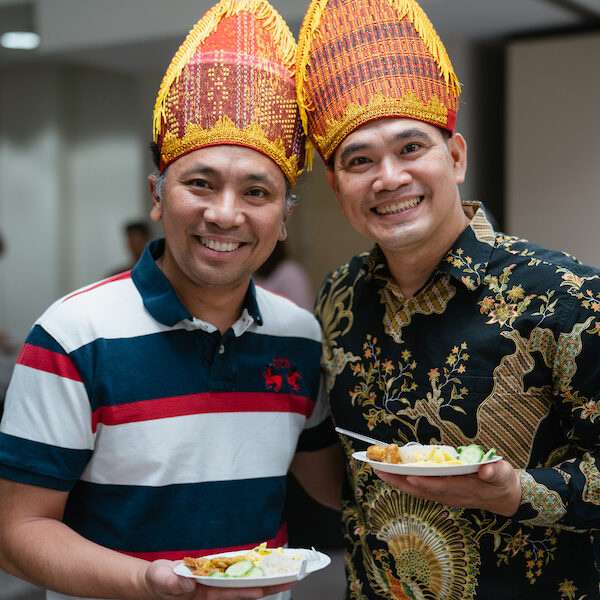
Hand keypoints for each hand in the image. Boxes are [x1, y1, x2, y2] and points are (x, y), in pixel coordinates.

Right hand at [142, 559, 293, 599]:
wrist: (154, 581)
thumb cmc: (157, 582)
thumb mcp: (159, 580)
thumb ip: (170, 582)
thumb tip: (185, 584)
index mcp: (202, 594)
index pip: (227, 594)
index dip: (244, 591)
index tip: (261, 587)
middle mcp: (213, 591)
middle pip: (244, 590)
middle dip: (266, 586)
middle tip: (289, 579)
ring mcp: (216, 584)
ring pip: (245, 583)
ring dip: (265, 579)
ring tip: (286, 573)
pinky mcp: (217, 576)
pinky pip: (238, 574)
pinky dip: (252, 570)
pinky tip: (265, 567)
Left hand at [375, 460, 521, 516]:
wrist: (503, 496)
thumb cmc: (501, 481)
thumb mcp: (502, 474)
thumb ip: (495, 471)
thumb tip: (486, 470)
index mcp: (465, 488)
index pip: (442, 487)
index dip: (426, 483)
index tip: (410, 478)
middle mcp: (451, 495)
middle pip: (422, 490)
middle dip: (400, 482)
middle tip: (380, 471)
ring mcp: (445, 496)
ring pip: (417, 492)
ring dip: (397, 482)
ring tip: (379, 471)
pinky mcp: (441, 494)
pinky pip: (419, 490)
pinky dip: (404, 484)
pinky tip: (392, 476)